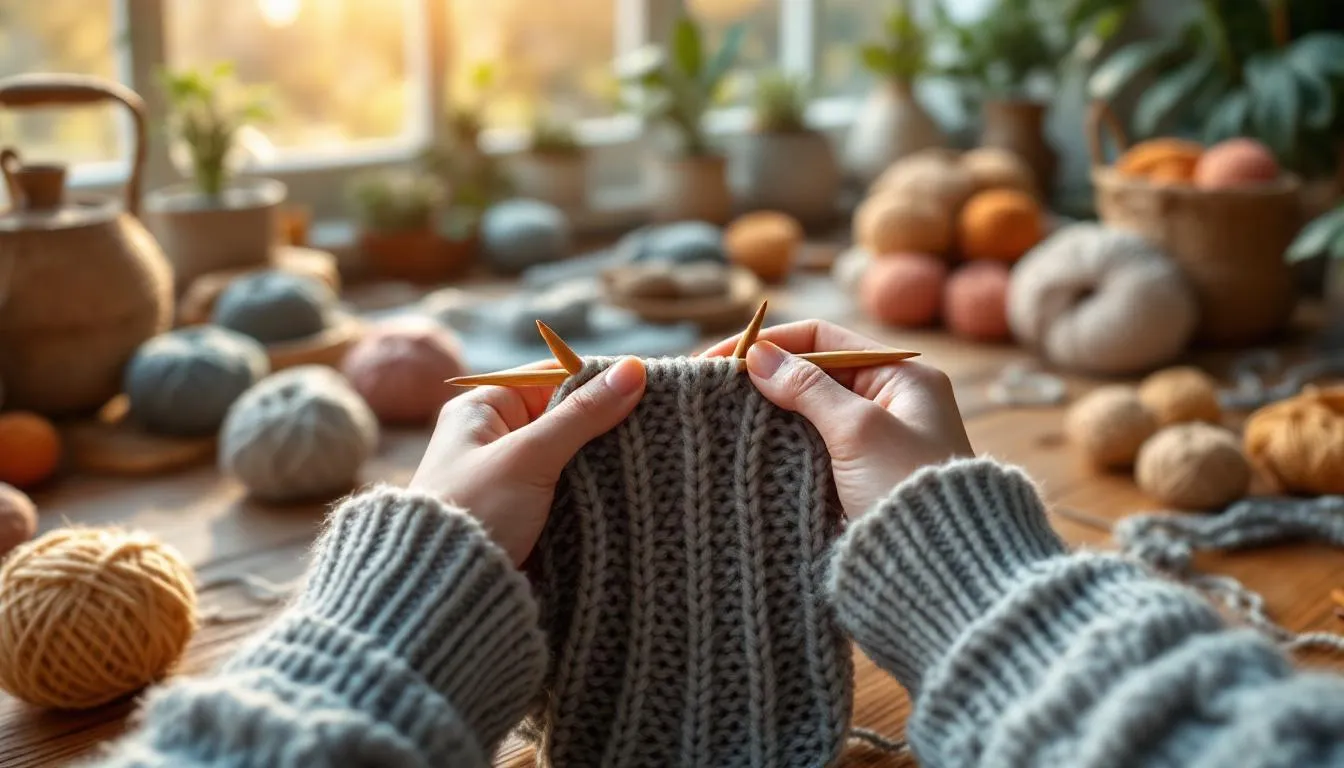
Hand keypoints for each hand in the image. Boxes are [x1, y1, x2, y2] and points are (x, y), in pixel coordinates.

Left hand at [409, 357, 645, 564]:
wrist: (445, 591)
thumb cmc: (474, 512)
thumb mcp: (529, 457)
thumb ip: (582, 414)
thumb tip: (633, 370)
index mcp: (481, 407)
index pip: (552, 375)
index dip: (598, 380)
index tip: (647, 387)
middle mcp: (493, 435)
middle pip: (565, 413)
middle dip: (606, 420)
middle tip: (655, 423)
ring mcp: (509, 473)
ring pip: (570, 452)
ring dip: (603, 456)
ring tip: (651, 453)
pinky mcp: (523, 508)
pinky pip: (567, 484)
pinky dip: (593, 485)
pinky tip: (625, 486)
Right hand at [702, 320, 971, 518]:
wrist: (941, 572)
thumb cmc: (908, 489)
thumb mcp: (859, 430)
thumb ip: (807, 388)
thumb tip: (757, 356)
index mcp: (904, 377)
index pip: (824, 339)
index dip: (771, 344)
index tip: (721, 360)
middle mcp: (892, 403)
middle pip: (814, 373)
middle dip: (764, 379)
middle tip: (712, 389)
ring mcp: (876, 442)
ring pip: (809, 413)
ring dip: (769, 413)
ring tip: (721, 419)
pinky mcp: (860, 478)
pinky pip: (813, 448)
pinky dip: (782, 445)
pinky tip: (748, 450)